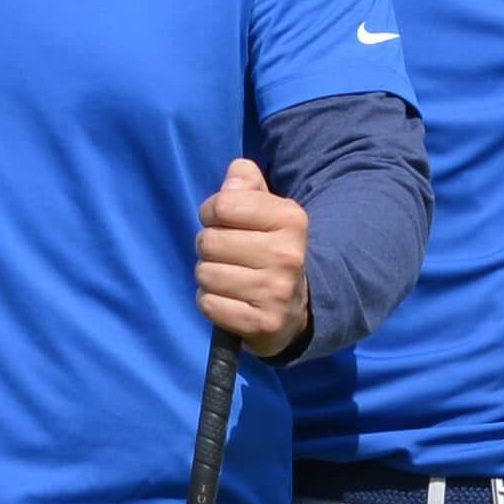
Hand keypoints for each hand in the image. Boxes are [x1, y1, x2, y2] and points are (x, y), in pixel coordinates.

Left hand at [194, 157, 312, 361]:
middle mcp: (288, 255)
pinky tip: (229, 299)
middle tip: (226, 254)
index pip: (223, 205)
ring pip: (205, 274)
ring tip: (228, 277)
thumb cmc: (270, 246)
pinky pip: (208, 304)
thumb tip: (232, 180)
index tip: (222, 222)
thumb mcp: (266, 206)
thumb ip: (246, 181)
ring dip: (208, 276)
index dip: (212, 212)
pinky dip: (211, 302)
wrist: (298, 307)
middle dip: (208, 246)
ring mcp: (276, 292)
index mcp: (291, 218)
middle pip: (208, 241)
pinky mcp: (262, 324)